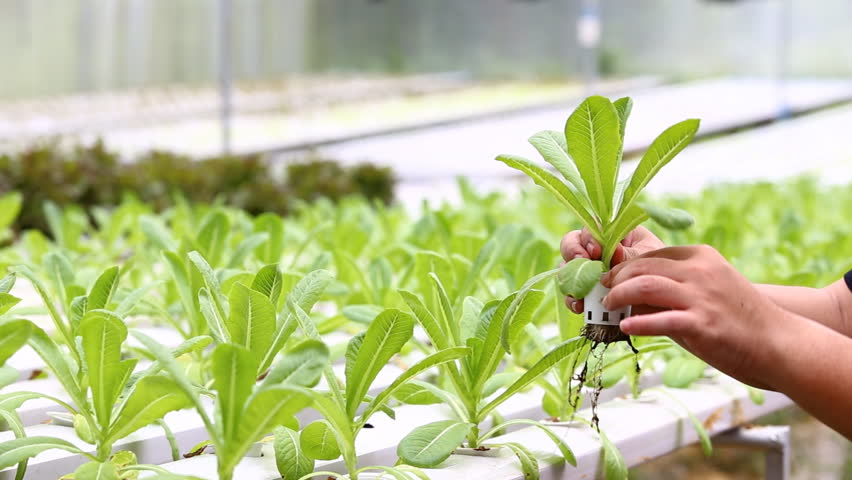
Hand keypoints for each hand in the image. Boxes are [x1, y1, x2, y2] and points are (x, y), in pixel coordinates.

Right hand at [560, 225, 664, 313]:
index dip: (589, 237)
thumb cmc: (662, 272)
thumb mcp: (649, 259)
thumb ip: (629, 255)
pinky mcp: (587, 291)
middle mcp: (597, 250)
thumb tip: (613, 251)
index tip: (596, 251)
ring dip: (570, 278)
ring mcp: (589, 271)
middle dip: (573, 253)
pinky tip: (580, 306)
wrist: (666, 301)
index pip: (592, 227)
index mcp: (613, 234)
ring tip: (579, 288)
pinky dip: (573, 299)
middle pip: (572, 243)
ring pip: (567, 268)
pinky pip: (572, 293)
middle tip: (581, 263)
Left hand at [602, 245, 780, 388]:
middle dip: (615, 279)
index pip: (651, 255)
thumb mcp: (706, 290)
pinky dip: (638, 322)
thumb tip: (632, 295)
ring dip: (619, 296)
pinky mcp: (702, 323)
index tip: (609, 278)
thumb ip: (673, 287)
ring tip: (609, 307)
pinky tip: (625, 327)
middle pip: (641, 267)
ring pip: (643, 286)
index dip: (624, 266)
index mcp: (700, 257)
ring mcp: (701, 296)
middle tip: (603, 292)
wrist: (779, 343)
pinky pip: (659, 320)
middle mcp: (699, 271)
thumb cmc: (738, 318)